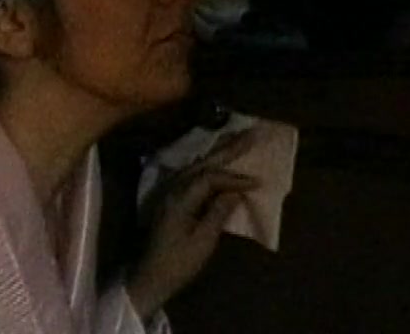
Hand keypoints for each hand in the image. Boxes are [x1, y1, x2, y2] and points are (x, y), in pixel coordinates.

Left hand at [126, 130, 258, 320]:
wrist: (151, 277)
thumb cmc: (178, 262)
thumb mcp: (203, 241)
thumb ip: (218, 213)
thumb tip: (234, 192)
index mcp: (180, 198)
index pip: (210, 178)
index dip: (234, 178)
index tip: (257, 181)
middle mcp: (173, 189)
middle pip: (202, 163)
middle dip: (226, 149)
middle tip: (250, 133)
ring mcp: (170, 193)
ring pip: (196, 166)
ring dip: (217, 154)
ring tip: (236, 140)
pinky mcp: (172, 200)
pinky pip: (192, 175)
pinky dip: (208, 166)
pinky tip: (217, 162)